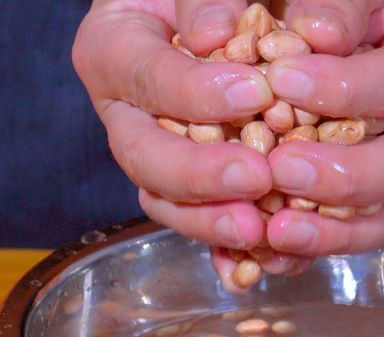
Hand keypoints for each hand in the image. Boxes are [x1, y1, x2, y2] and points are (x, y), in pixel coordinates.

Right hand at [72, 0, 276, 255]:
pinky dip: (235, 253)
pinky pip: (206, 225)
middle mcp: (126, 112)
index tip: (254, 93)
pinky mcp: (194, 190)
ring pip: (168, 201)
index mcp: (115, 49)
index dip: (194, 92)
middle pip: (143, 155)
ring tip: (260, 231)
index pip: (143, 75)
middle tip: (257, 177)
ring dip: (212, 222)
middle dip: (198, 175)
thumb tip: (216, 33)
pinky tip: (269, 264)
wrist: (234, 16)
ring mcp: (159, 156)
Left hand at [263, 0, 383, 256]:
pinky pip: (339, 239)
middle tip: (283, 169)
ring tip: (273, 232)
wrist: (307, 21)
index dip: (350, 90)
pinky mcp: (355, 204)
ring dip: (330, 232)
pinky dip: (298, 253)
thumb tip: (317, 34)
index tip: (283, 81)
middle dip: (349, 177)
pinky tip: (256, 255)